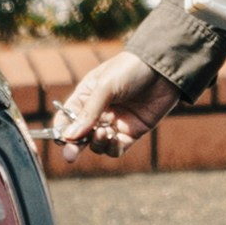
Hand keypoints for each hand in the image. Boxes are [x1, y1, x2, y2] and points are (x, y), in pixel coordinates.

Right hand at [45, 44, 166, 159]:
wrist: (163, 68)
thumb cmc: (130, 70)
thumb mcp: (105, 87)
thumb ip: (89, 112)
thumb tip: (69, 136)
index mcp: (85, 97)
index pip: (66, 119)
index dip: (62, 131)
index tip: (62, 139)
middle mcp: (98, 113)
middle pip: (80, 136)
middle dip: (74, 146)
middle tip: (70, 155)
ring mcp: (115, 123)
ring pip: (97, 145)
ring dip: (96, 143)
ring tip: (103, 132)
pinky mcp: (132, 132)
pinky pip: (117, 148)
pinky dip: (112, 147)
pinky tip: (113, 137)